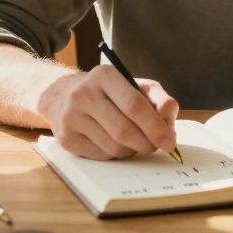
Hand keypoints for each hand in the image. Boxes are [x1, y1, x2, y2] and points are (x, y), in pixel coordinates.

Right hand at [38, 64, 178, 159]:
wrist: (63, 97)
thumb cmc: (109, 93)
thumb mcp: (137, 86)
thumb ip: (159, 100)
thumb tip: (168, 123)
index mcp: (104, 75)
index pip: (134, 106)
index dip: (155, 127)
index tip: (169, 142)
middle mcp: (83, 94)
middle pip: (124, 131)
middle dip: (146, 143)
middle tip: (156, 146)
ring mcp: (71, 117)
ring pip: (114, 147)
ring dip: (132, 150)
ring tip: (134, 141)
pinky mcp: (66, 138)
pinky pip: (102, 156)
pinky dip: (116, 155)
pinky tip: (114, 142)